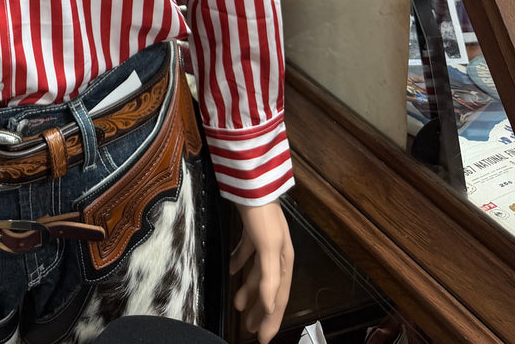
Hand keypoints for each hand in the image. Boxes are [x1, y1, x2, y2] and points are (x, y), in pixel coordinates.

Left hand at [229, 201, 293, 343]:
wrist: (251, 185)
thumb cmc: (262, 216)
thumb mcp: (268, 248)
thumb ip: (269, 278)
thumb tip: (268, 306)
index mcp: (284, 261)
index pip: (278, 298)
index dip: (271, 320)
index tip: (263, 338)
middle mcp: (277, 254)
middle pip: (268, 290)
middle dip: (259, 310)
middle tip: (249, 328)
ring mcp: (264, 242)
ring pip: (257, 274)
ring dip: (248, 289)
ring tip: (237, 304)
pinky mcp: (251, 231)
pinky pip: (246, 254)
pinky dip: (239, 263)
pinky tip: (231, 270)